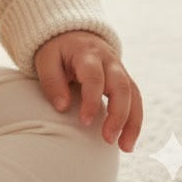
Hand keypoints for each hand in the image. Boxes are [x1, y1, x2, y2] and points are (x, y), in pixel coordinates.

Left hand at [34, 30, 142, 151]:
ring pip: (134, 95)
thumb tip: (62, 107)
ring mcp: (120, 70)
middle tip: (108, 139)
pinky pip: (135, 100)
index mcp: (87, 52)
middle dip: (118, 115)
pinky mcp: (124, 80)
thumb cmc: (56, 50)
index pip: (94, 77)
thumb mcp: (46, 59)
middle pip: (121, 87)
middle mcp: (108, 60)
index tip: (85, 122)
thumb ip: (52, 81)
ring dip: (132, 123)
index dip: (91, 101)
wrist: (72, 33)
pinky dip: (134, 121)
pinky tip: (128, 140)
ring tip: (125, 148)